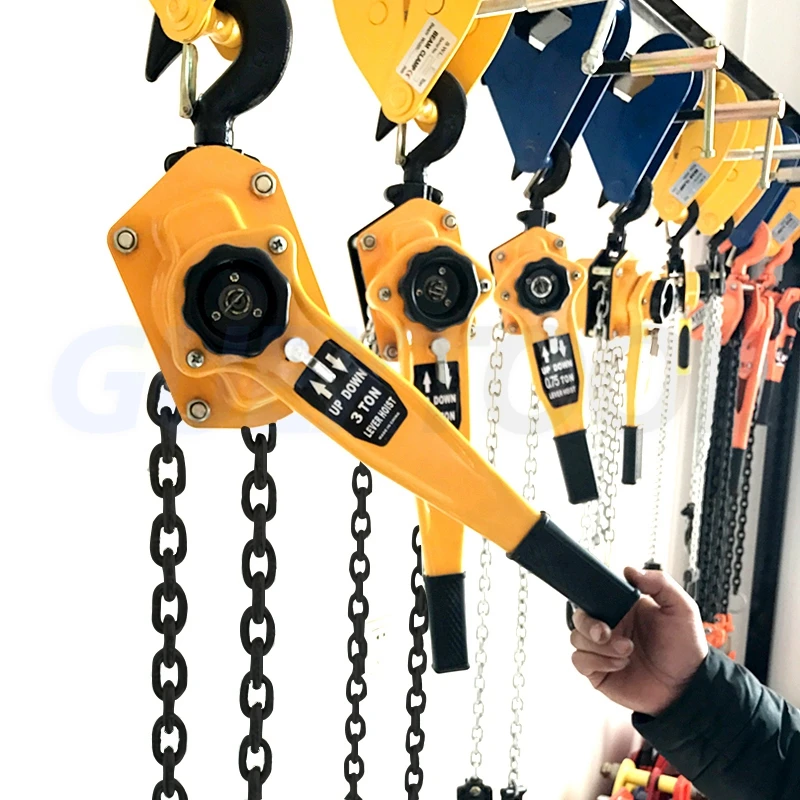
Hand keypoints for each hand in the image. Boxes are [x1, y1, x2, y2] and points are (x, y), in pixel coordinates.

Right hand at [570, 567, 708, 715]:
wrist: (687, 687)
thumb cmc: (685, 650)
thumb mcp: (681, 609)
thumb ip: (660, 583)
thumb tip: (631, 570)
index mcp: (623, 609)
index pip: (595, 596)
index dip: (592, 599)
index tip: (604, 607)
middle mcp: (611, 627)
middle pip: (579, 617)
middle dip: (589, 624)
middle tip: (607, 633)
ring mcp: (602, 650)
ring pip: (577, 638)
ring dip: (600, 647)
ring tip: (626, 652)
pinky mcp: (599, 671)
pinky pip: (580, 661)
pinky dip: (596, 662)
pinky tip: (618, 664)